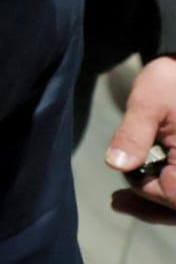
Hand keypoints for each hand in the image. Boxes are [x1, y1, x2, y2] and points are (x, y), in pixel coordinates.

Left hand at [105, 55, 175, 220]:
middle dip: (154, 206)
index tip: (120, 193)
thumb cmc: (173, 79)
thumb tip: (116, 164)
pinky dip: (171, 191)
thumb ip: (133, 135)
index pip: (174, 193)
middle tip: (117, 203)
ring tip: (123, 202)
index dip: (148, 192)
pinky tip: (145, 187)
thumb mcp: (149, 102)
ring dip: (162, 203)